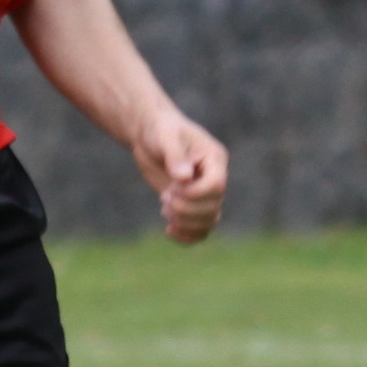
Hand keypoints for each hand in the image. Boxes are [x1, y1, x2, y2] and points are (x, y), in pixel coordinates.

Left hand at [132, 104, 227, 243]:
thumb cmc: (159, 130)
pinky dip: (187, 236)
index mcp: (214, 158)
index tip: (172, 187)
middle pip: (213, 206)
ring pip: (209, 221)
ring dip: (186, 223)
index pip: (216, 185)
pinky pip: (200, 230)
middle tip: (164, 198)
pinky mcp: (193, 204)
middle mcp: (214, 177)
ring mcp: (204, 193)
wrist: (150, 136)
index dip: (194, 194)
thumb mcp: (164, 136)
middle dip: (186, 209)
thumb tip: (184, 177)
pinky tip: (168, 231)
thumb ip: (174, 155)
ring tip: (164, 210)